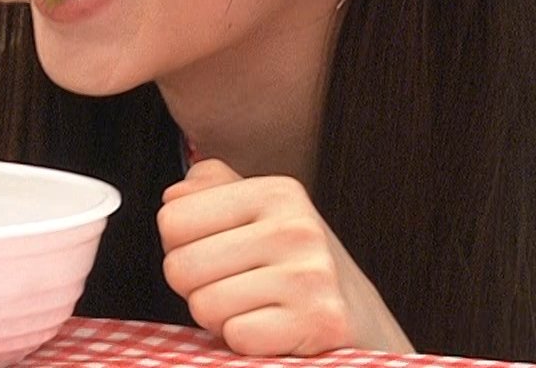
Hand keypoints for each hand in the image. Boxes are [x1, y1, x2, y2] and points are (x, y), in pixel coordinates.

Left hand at [157, 159, 412, 356]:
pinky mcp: (321, 321)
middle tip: (238, 289)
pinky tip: (274, 331)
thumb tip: (173, 196)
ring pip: (204, 305)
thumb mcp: (259, 216)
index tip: (220, 256)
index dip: (184, 247)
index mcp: (276, 192)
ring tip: (258, 309)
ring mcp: (311, 274)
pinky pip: (236, 336)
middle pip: (180, 266)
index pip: (172, 219)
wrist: (362, 320)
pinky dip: (246, 343)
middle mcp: (297, 226)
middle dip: (198, 288)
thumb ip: (211, 191)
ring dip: (222, 319)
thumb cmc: (293, 266)